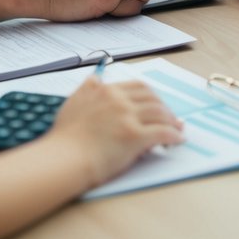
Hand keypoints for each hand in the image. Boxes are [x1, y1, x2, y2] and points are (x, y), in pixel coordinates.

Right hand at [47, 77, 184, 186]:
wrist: (61, 160)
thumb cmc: (64, 140)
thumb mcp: (72, 104)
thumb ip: (87, 90)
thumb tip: (95, 78)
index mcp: (104, 90)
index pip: (137, 87)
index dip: (150, 96)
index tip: (156, 104)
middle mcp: (117, 99)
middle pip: (152, 98)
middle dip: (164, 107)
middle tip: (170, 117)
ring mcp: (127, 116)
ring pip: (160, 113)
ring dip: (172, 121)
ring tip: (177, 129)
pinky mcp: (135, 136)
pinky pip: (163, 132)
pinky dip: (174, 136)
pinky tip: (177, 140)